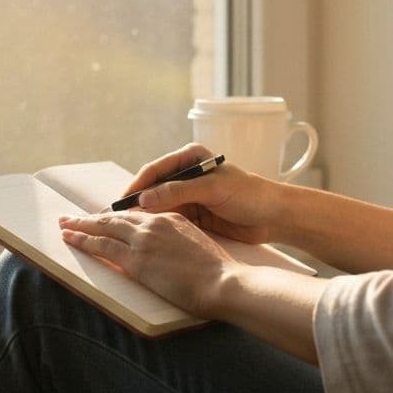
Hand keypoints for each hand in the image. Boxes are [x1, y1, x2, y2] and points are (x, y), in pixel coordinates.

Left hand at [58, 210, 240, 316]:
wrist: (223, 282)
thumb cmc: (218, 273)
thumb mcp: (197, 246)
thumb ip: (178, 243)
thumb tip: (167, 252)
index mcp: (171, 218)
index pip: (135, 216)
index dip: (115, 218)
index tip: (102, 220)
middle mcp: (154, 223)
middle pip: (114, 217)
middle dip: (90, 217)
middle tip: (70, 217)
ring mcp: (144, 240)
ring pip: (104, 228)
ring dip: (80, 226)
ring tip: (64, 225)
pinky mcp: (137, 259)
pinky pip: (102, 246)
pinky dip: (83, 241)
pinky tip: (70, 239)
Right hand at [122, 142, 289, 244]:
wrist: (275, 217)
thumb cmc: (250, 194)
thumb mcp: (213, 188)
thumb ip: (179, 191)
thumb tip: (145, 198)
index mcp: (190, 158)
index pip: (155, 170)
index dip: (137, 186)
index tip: (122, 201)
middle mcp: (187, 174)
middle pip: (153, 189)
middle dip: (137, 203)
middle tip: (117, 218)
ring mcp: (190, 195)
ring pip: (159, 206)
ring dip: (145, 216)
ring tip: (127, 229)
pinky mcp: (194, 214)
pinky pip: (170, 219)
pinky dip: (158, 225)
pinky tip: (147, 234)